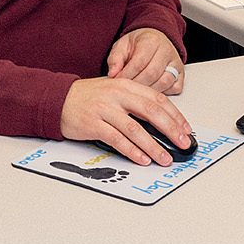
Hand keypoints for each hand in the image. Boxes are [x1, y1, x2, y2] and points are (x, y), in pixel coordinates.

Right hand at [59, 77, 193, 166]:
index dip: (174, 114)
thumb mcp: (114, 91)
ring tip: (164, 158)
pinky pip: (116, 140)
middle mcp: (116, 95)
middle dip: (170, 129)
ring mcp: (104, 109)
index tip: (185, 128)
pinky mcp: (93, 124)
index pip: (156, 98)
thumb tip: (160, 123)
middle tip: (183, 143)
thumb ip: (134, 102)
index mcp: (125, 85)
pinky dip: (131, 151)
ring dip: (153, 146)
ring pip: (135, 129)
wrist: (58, 98)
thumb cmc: (88, 97)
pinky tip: (142, 159)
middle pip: (150, 112)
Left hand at [107, 27, 184, 93]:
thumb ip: (115, 58)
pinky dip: (163, 93)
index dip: (126, 74)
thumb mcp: (122, 45)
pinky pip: (175, 88)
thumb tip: (112, 73)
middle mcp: (167, 51)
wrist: (154, 39)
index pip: (139, 62)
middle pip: (152, 74)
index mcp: (151, 40)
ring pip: (164, 83)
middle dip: (136, 84)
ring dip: (149, 90)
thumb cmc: (138, 44)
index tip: (117, 81)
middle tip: (126, 88)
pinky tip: (151, 90)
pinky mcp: (181, 74)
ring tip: (137, 90)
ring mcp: (176, 63)